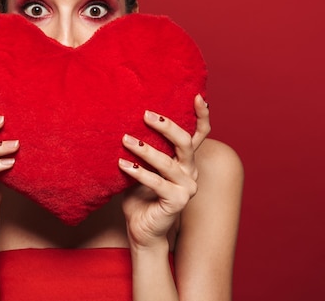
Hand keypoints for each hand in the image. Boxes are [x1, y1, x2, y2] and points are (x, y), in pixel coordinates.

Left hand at [119, 94, 209, 247]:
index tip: (196, 96)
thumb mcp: (141, 165)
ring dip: (145, 150)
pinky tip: (123, 165)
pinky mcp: (178, 201)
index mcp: (185, 159)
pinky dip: (139, 173)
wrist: (141, 228)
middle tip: (146, 115)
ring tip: (126, 139)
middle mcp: (190, 170)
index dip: (201, 115)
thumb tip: (126, 120)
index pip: (198, 134)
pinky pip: (157, 183)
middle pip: (185, 142)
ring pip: (168, 162)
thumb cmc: (138, 194)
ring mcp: (187, 187)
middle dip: (167, 126)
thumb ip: (143, 146)